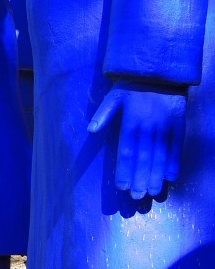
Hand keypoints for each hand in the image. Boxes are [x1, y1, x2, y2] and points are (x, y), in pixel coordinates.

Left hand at [88, 84, 185, 198]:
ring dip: (156, 176)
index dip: (124, 171)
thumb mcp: (113, 96)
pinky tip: (171, 178)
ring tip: (152, 192)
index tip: (122, 187)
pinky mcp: (179, 125)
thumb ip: (103, 114)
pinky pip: (177, 147)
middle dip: (140, 179)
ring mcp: (165, 127)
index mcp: (131, 122)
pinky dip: (175, 163)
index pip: (126, 152)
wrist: (158, 70)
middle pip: (144, 158)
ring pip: (160, 156)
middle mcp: (148, 127)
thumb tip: (90, 131)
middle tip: (137, 197)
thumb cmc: (131, 85)